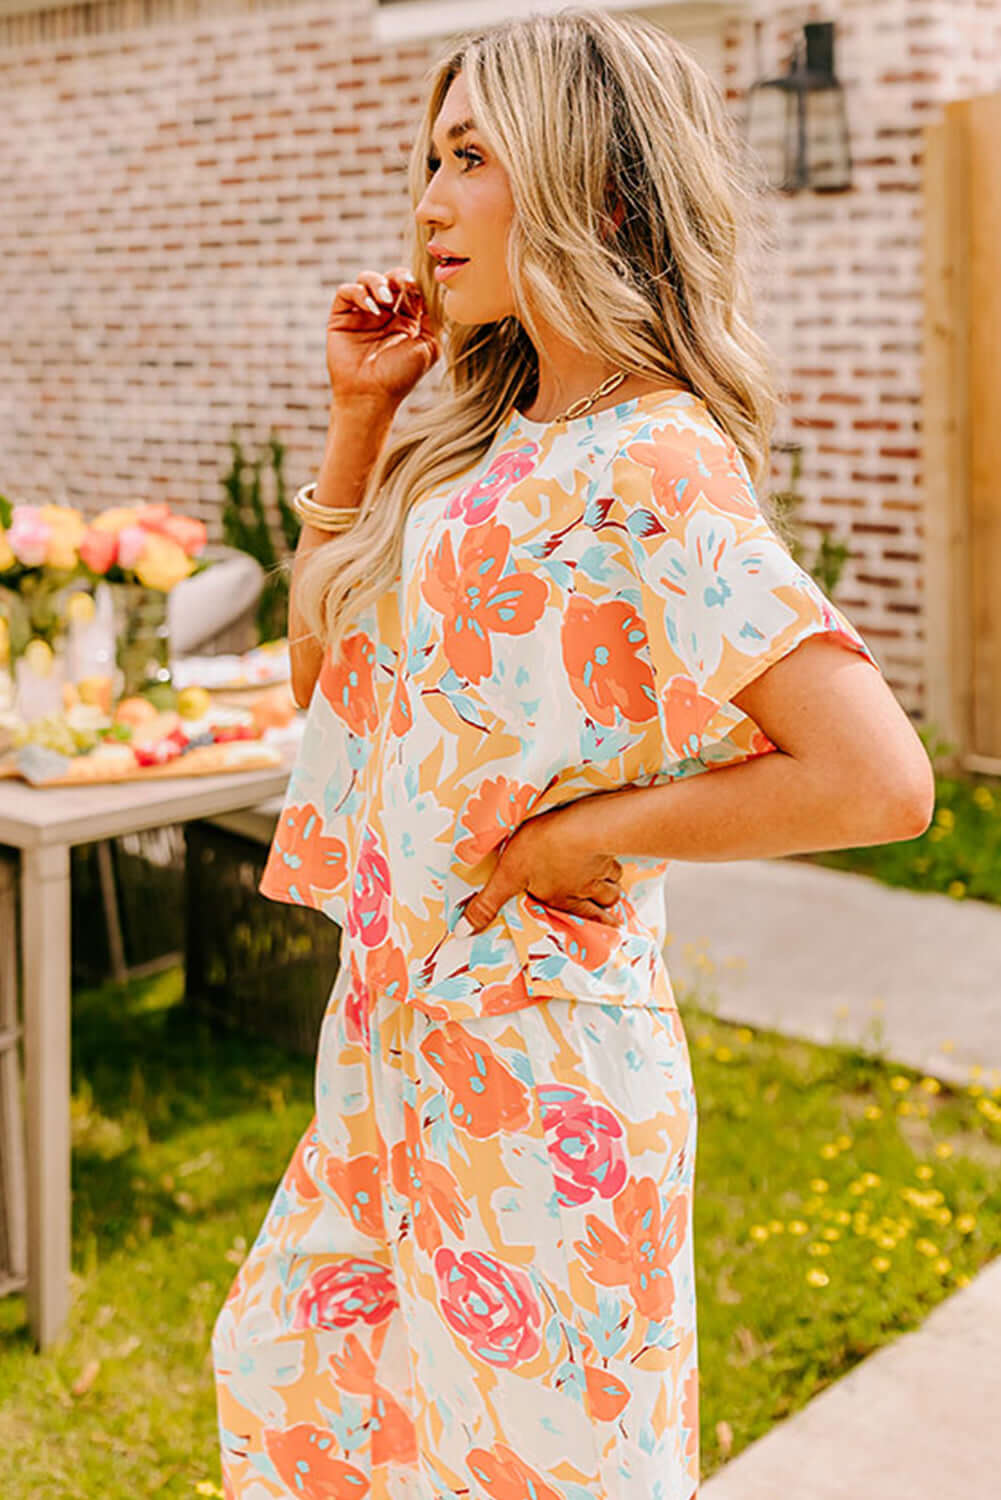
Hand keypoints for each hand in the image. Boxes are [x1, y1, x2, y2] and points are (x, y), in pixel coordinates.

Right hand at [326, 265, 441, 409]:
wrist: (372, 396)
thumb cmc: (401, 377)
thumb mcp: (429, 346)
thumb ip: (433, 319)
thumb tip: (437, 291)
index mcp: (406, 320)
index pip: (411, 289)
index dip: (415, 282)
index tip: (420, 287)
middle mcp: (384, 315)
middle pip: (390, 279)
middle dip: (398, 277)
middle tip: (404, 285)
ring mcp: (362, 314)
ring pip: (367, 279)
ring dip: (378, 282)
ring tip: (386, 299)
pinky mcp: (342, 317)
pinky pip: (347, 291)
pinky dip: (360, 293)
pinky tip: (372, 309)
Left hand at [462, 799, 625, 932]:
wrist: (579, 826)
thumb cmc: (541, 849)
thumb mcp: (505, 876)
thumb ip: (486, 903)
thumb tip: (462, 932)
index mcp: (560, 899)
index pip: (583, 918)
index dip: (594, 926)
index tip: (606, 931)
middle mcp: (584, 889)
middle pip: (604, 904)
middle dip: (607, 910)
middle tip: (611, 915)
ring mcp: (599, 868)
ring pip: (612, 885)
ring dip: (610, 887)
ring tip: (609, 887)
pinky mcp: (608, 846)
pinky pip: (616, 862)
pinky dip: (613, 862)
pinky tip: (610, 856)